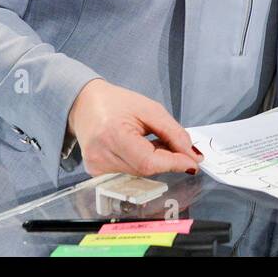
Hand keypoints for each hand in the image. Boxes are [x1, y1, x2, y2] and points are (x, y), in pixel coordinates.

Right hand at [66, 78, 201, 177]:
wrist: (84, 104)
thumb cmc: (115, 103)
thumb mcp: (150, 109)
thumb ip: (173, 132)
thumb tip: (192, 155)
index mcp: (112, 135)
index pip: (149, 162)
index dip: (174, 163)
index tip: (193, 162)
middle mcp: (101, 156)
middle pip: (146, 169)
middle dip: (168, 160)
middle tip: (178, 146)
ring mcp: (97, 167)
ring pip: (140, 173)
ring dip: (156, 161)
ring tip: (153, 140)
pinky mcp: (97, 173)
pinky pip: (130, 173)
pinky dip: (143, 164)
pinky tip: (142, 149)